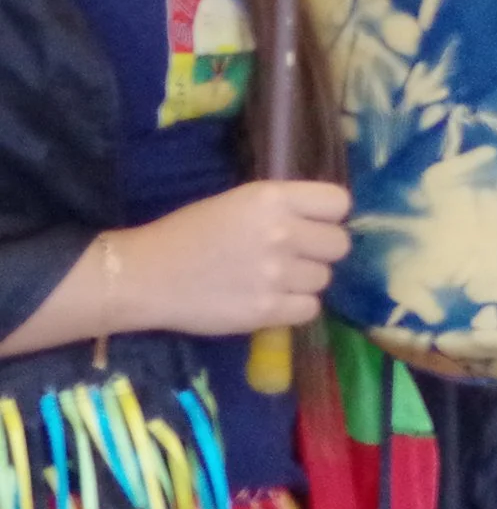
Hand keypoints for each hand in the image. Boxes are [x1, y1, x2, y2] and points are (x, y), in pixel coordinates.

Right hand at [118, 181, 350, 336]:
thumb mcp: (235, 202)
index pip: (338, 203)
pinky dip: (295, 307)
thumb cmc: (186, 234)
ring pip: (324, 279)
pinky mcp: (269, 309)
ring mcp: (277, 274)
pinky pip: (311, 309)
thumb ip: (280, 207)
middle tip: (292, 255)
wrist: (144, 276)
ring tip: (271, 278)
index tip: (314, 223)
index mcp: (271, 198)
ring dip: (304, 280)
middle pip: (340, 244)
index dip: (329, 215)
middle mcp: (281, 232)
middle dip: (320, 250)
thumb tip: (322, 219)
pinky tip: (270, 299)